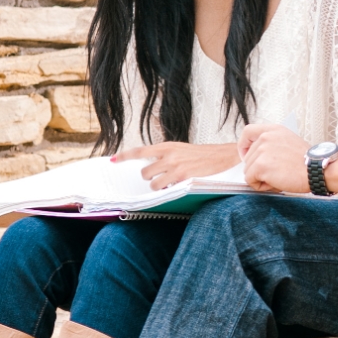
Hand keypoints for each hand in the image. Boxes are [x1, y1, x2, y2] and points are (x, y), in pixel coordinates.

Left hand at [115, 142, 240, 189]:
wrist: (224, 156)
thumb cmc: (203, 156)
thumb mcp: (182, 150)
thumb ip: (166, 156)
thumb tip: (152, 168)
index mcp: (167, 146)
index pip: (139, 151)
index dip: (124, 156)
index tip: (113, 160)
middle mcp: (168, 155)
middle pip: (144, 172)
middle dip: (151, 178)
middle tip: (162, 178)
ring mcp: (175, 166)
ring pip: (153, 183)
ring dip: (159, 187)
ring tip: (171, 184)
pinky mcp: (183, 177)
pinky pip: (166, 189)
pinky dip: (169, 190)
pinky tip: (179, 186)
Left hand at [238, 123, 308, 193]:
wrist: (317, 170)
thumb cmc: (307, 162)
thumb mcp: (289, 142)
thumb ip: (272, 144)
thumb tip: (256, 158)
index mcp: (273, 130)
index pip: (248, 132)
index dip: (244, 145)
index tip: (247, 155)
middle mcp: (266, 137)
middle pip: (247, 157)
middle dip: (258, 169)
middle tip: (277, 172)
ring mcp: (262, 151)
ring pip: (248, 170)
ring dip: (261, 178)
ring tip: (279, 177)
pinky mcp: (260, 165)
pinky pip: (250, 180)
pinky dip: (261, 186)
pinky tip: (276, 182)